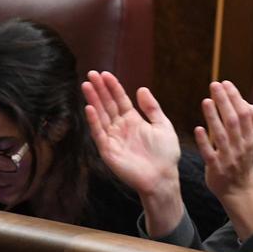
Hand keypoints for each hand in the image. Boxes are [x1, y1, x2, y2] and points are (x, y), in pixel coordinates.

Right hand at [83, 71, 180, 194]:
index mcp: (133, 120)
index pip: (119, 99)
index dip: (112, 87)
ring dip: (93, 101)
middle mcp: (120, 127)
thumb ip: (151, 108)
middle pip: (107, 105)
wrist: (163, 177)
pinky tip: (89, 108)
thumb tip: (141, 89)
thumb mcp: (162, 125)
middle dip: (99, 89)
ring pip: (101, 116)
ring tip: (86, 85)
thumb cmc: (165, 154)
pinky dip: (94, 121)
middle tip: (91, 74)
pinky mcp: (108, 151)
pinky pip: (99, 134)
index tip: (105, 74)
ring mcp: (113, 138)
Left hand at [195, 80, 252, 198]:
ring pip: (221, 135)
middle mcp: (241, 147)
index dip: (236, 98)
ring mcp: (229, 158)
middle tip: (214, 85)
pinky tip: (198, 129)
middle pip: (234, 121)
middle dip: (224, 101)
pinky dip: (204, 142)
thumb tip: (248, 102)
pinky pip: (210, 154)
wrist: (239, 190)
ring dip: (213, 117)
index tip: (226, 83)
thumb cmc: (244, 159)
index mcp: (251, 138)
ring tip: (206, 101)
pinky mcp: (216, 168)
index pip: (245, 114)